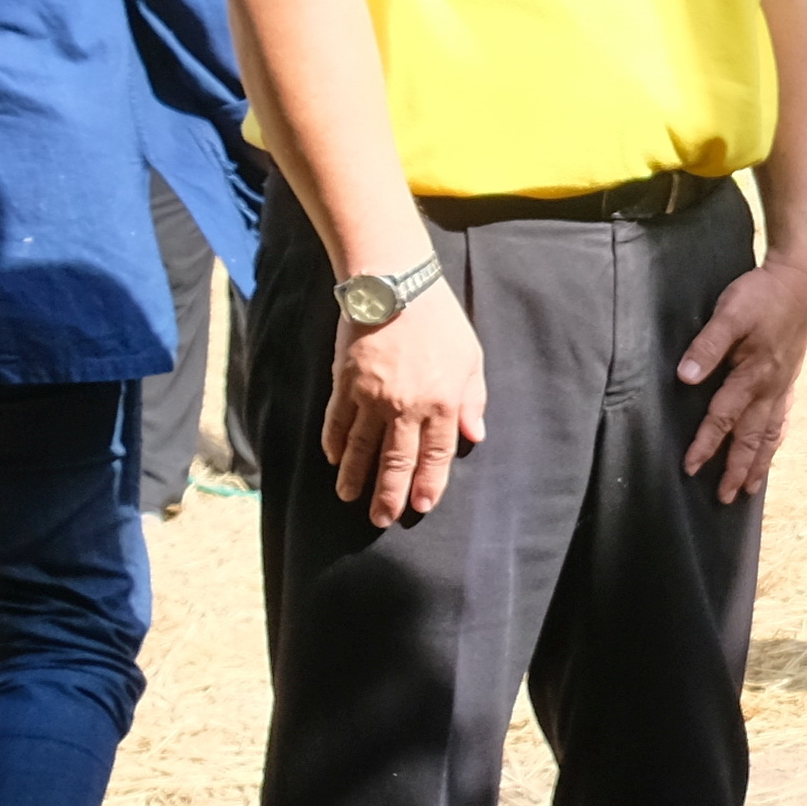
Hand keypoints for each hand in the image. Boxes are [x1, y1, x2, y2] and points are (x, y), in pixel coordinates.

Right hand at [323, 283, 485, 529]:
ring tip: (349, 497)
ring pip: (361, 448)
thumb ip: (473, 400)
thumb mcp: (471, 359)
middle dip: (388, 493)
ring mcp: (371, 397)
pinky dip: (334, 443)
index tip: (419, 506)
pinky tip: (332, 459)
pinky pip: (337, 422)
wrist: (394, 286)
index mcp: (441, 403)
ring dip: (354, 476)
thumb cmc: (439, 321)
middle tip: (380, 519)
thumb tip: (474, 437)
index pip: (435, 456)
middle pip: (396, 460)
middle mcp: (405, 407)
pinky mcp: (345, 384)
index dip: (426, 484)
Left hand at [675, 251, 806, 502]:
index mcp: (753, 374)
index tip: (690, 468)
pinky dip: (776, 439)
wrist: (803, 280)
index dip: (705, 444)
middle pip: (751, 438)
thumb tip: (686, 377)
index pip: (723, 417)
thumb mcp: (730, 313)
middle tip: (726, 498)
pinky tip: (772, 448)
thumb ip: (708, 346)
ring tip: (750, 487)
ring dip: (759, 462)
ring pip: (770, 433)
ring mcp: (783, 385)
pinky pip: (783, 418)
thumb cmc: (762, 295)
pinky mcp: (789, 378)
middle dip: (737, 469)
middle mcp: (770, 387)